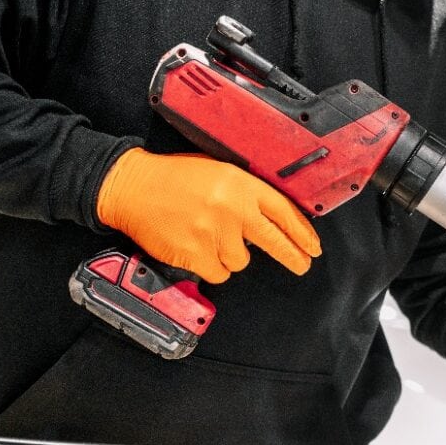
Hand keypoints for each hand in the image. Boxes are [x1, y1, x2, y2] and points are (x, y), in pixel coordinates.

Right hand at [97, 148, 320, 282]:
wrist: (132, 187)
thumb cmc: (174, 178)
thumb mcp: (218, 171)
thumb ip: (246, 193)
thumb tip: (274, 219)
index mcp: (241, 184)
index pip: (284, 212)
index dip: (302, 233)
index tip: (313, 245)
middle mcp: (232, 208)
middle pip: (274, 241)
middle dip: (293, 256)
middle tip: (302, 265)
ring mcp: (215, 233)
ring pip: (241, 261)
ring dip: (229, 255)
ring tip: (208, 235)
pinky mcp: (197, 254)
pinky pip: (219, 273)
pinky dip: (210, 266)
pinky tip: (197, 247)